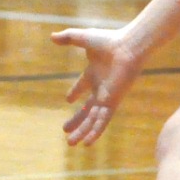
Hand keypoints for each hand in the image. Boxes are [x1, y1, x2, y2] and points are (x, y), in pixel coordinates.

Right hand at [49, 26, 147, 145]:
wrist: (128, 47)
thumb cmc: (109, 40)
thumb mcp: (83, 38)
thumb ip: (67, 37)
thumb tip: (51, 36)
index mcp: (94, 73)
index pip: (82, 86)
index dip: (75, 92)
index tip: (68, 99)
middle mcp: (101, 88)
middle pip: (86, 109)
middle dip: (76, 120)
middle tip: (65, 130)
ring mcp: (106, 97)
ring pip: (92, 119)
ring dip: (82, 132)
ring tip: (70, 143)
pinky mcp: (112, 103)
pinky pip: (102, 121)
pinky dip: (95, 132)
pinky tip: (87, 143)